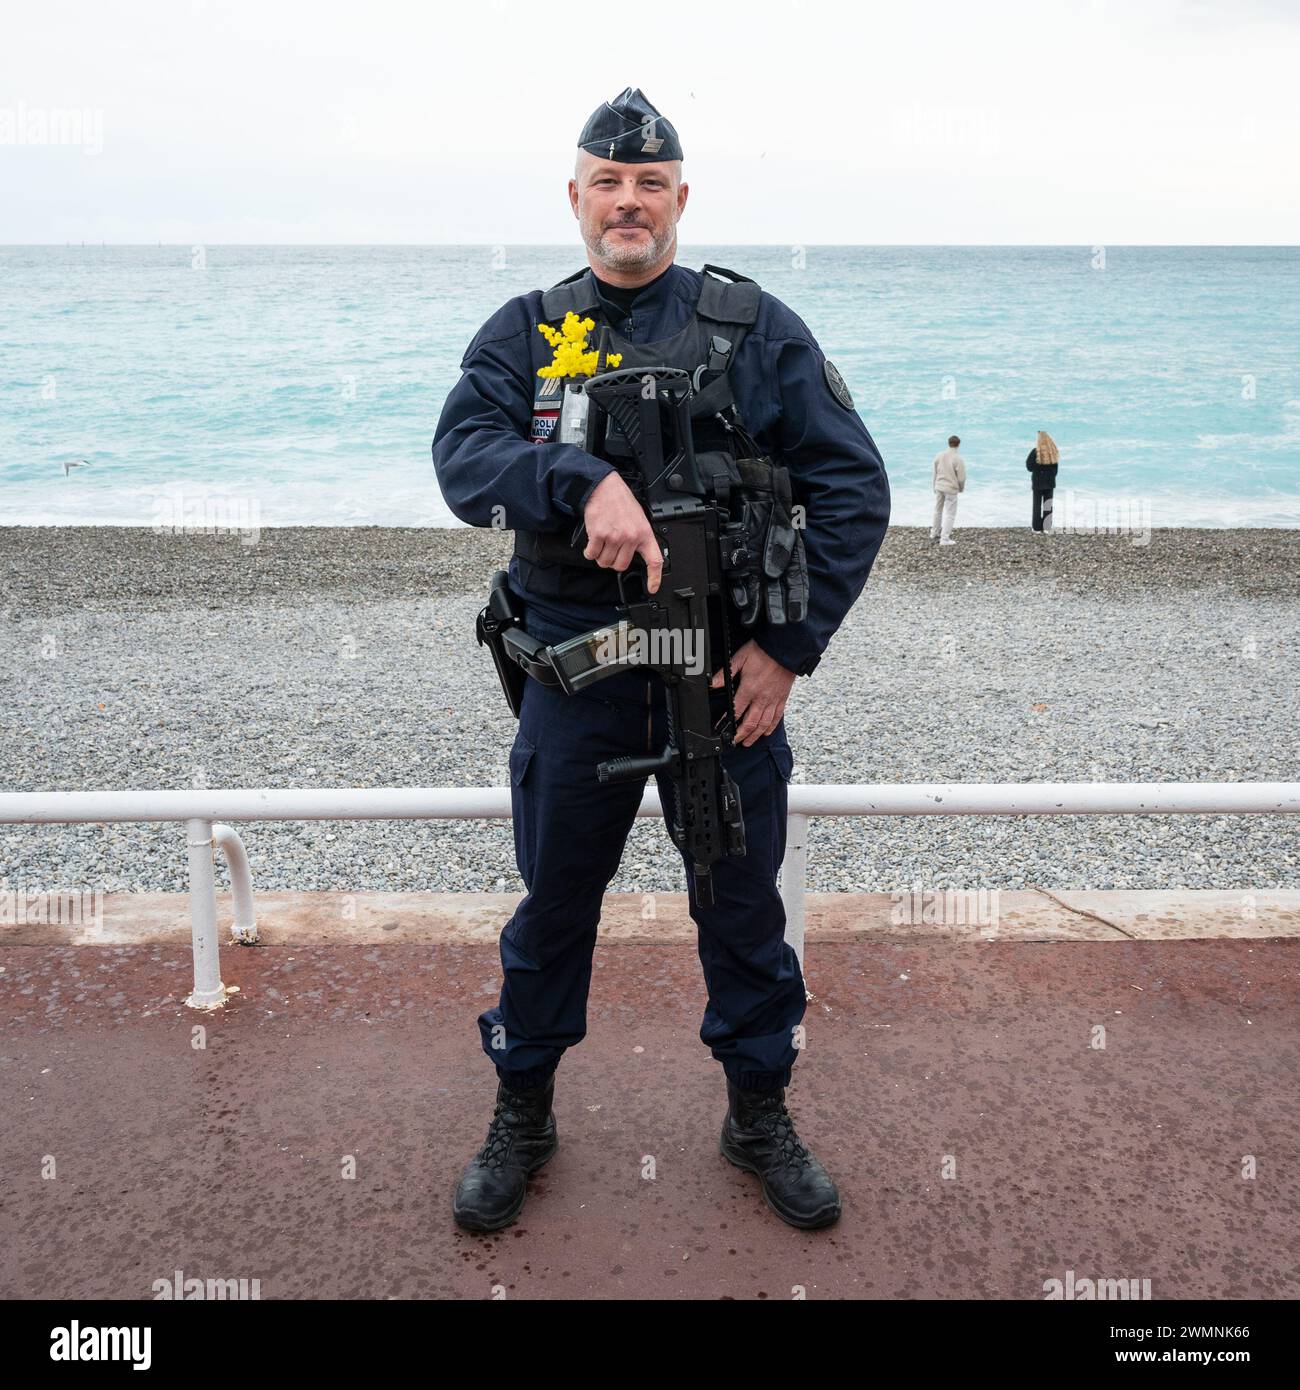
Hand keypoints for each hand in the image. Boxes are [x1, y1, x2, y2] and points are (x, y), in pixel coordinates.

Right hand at [582, 472, 660, 593]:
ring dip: (600, 556)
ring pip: (605, 562)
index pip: (654, 560)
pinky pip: (592, 554)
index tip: (653, 588)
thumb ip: (639, 537)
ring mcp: (615, 537)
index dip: (654, 578)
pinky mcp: (599, 535)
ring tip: (602, 543)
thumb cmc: (621, 502)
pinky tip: (593, 543)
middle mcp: (631, 537)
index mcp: (644, 534)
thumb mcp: (638, 518)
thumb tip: (636, 554)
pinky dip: (590, 552)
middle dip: (613, 561)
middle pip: (620, 566)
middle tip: (611, 550)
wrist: (604, 488)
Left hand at [710, 639, 795, 745]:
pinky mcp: (783, 698)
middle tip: (735, 742)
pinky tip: (766, 732)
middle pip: (750, 723)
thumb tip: (712, 683)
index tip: (722, 729)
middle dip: (741, 735)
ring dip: (755, 735)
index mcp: (749, 689)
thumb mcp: (739, 658)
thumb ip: (725, 673)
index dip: (728, 723)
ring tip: (748, 742)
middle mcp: (762, 698)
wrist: (785, 648)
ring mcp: (773, 700)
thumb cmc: (763, 652)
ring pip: (764, 724)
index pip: (736, 711)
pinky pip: (777, 717)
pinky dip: (771, 727)